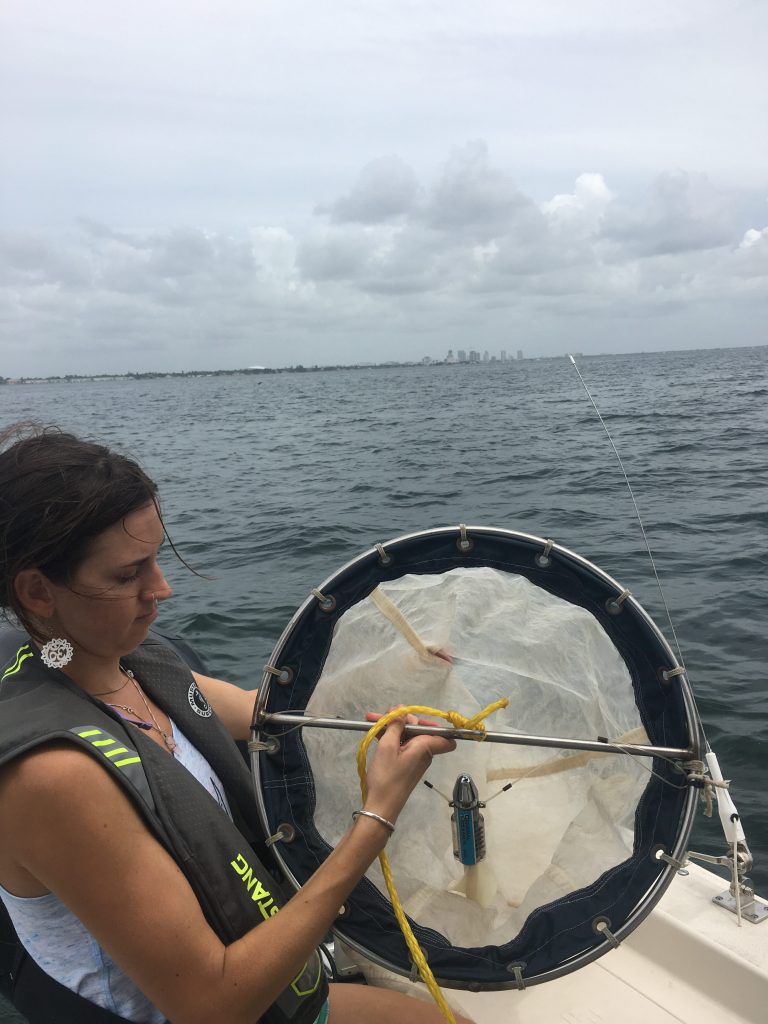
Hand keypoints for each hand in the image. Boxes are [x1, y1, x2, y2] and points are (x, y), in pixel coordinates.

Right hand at [362, 708, 455, 823]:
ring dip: (391, 727)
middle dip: (401, 719)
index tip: (416, 718)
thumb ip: (395, 725)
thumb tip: (402, 709)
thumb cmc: (386, 776)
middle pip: (419, 729)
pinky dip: (390, 738)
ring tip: (370, 718)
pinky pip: (402, 745)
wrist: (380, 807)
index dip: (435, 725)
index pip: (446, 736)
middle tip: (382, 714)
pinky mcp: (406, 765)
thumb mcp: (387, 746)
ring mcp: (415, 759)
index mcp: (425, 746)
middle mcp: (424, 752)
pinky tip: (374, 732)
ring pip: (407, 736)